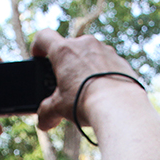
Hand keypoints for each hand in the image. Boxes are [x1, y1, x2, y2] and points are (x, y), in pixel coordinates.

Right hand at [30, 30, 144, 131]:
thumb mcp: (59, 108)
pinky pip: (107, 63)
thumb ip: (47, 112)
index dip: (38, 46)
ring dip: (85, 66)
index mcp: (64, 51)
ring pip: (90, 53)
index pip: (44, 37)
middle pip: (69, 47)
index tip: (39, 57)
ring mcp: (105, 50)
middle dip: (65, 63)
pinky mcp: (121, 60)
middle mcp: (85, 44)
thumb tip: (43, 123)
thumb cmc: (85, 101)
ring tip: (86, 89)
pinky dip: (103, 73)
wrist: (120, 106)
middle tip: (64, 82)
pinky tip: (104, 91)